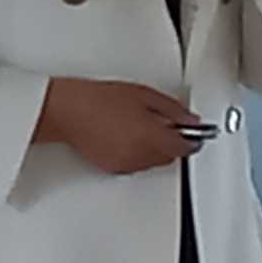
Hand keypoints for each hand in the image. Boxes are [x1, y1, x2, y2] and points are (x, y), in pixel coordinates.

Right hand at [38, 77, 207, 174]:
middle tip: (166, 125)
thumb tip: (189, 120)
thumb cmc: (99, 100)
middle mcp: (141, 156)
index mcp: (152, 138)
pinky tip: (128, 136)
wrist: (68, 111)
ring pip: (154, 162)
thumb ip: (172, 110)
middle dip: (172, 142)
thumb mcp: (144, 95)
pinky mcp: (112, 168)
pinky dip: (138, 154)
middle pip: (171, 157)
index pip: (185, 148)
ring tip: (142, 128)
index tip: (193, 131)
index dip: (192, 139)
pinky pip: (136, 164)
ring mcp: (126, 165)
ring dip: (155, 149)